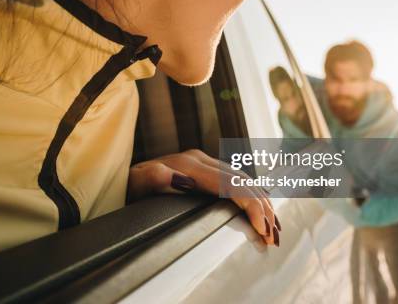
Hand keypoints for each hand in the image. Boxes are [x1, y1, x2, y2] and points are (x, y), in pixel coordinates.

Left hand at [128, 149, 280, 245]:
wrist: (123, 178)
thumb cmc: (129, 186)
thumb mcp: (136, 184)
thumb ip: (154, 178)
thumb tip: (177, 177)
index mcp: (188, 164)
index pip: (229, 184)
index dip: (249, 206)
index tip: (261, 229)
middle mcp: (200, 160)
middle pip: (242, 182)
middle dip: (262, 209)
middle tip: (273, 237)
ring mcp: (204, 163)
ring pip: (243, 181)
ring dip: (262, 204)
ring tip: (274, 229)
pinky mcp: (205, 170)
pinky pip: (235, 181)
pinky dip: (253, 196)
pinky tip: (263, 209)